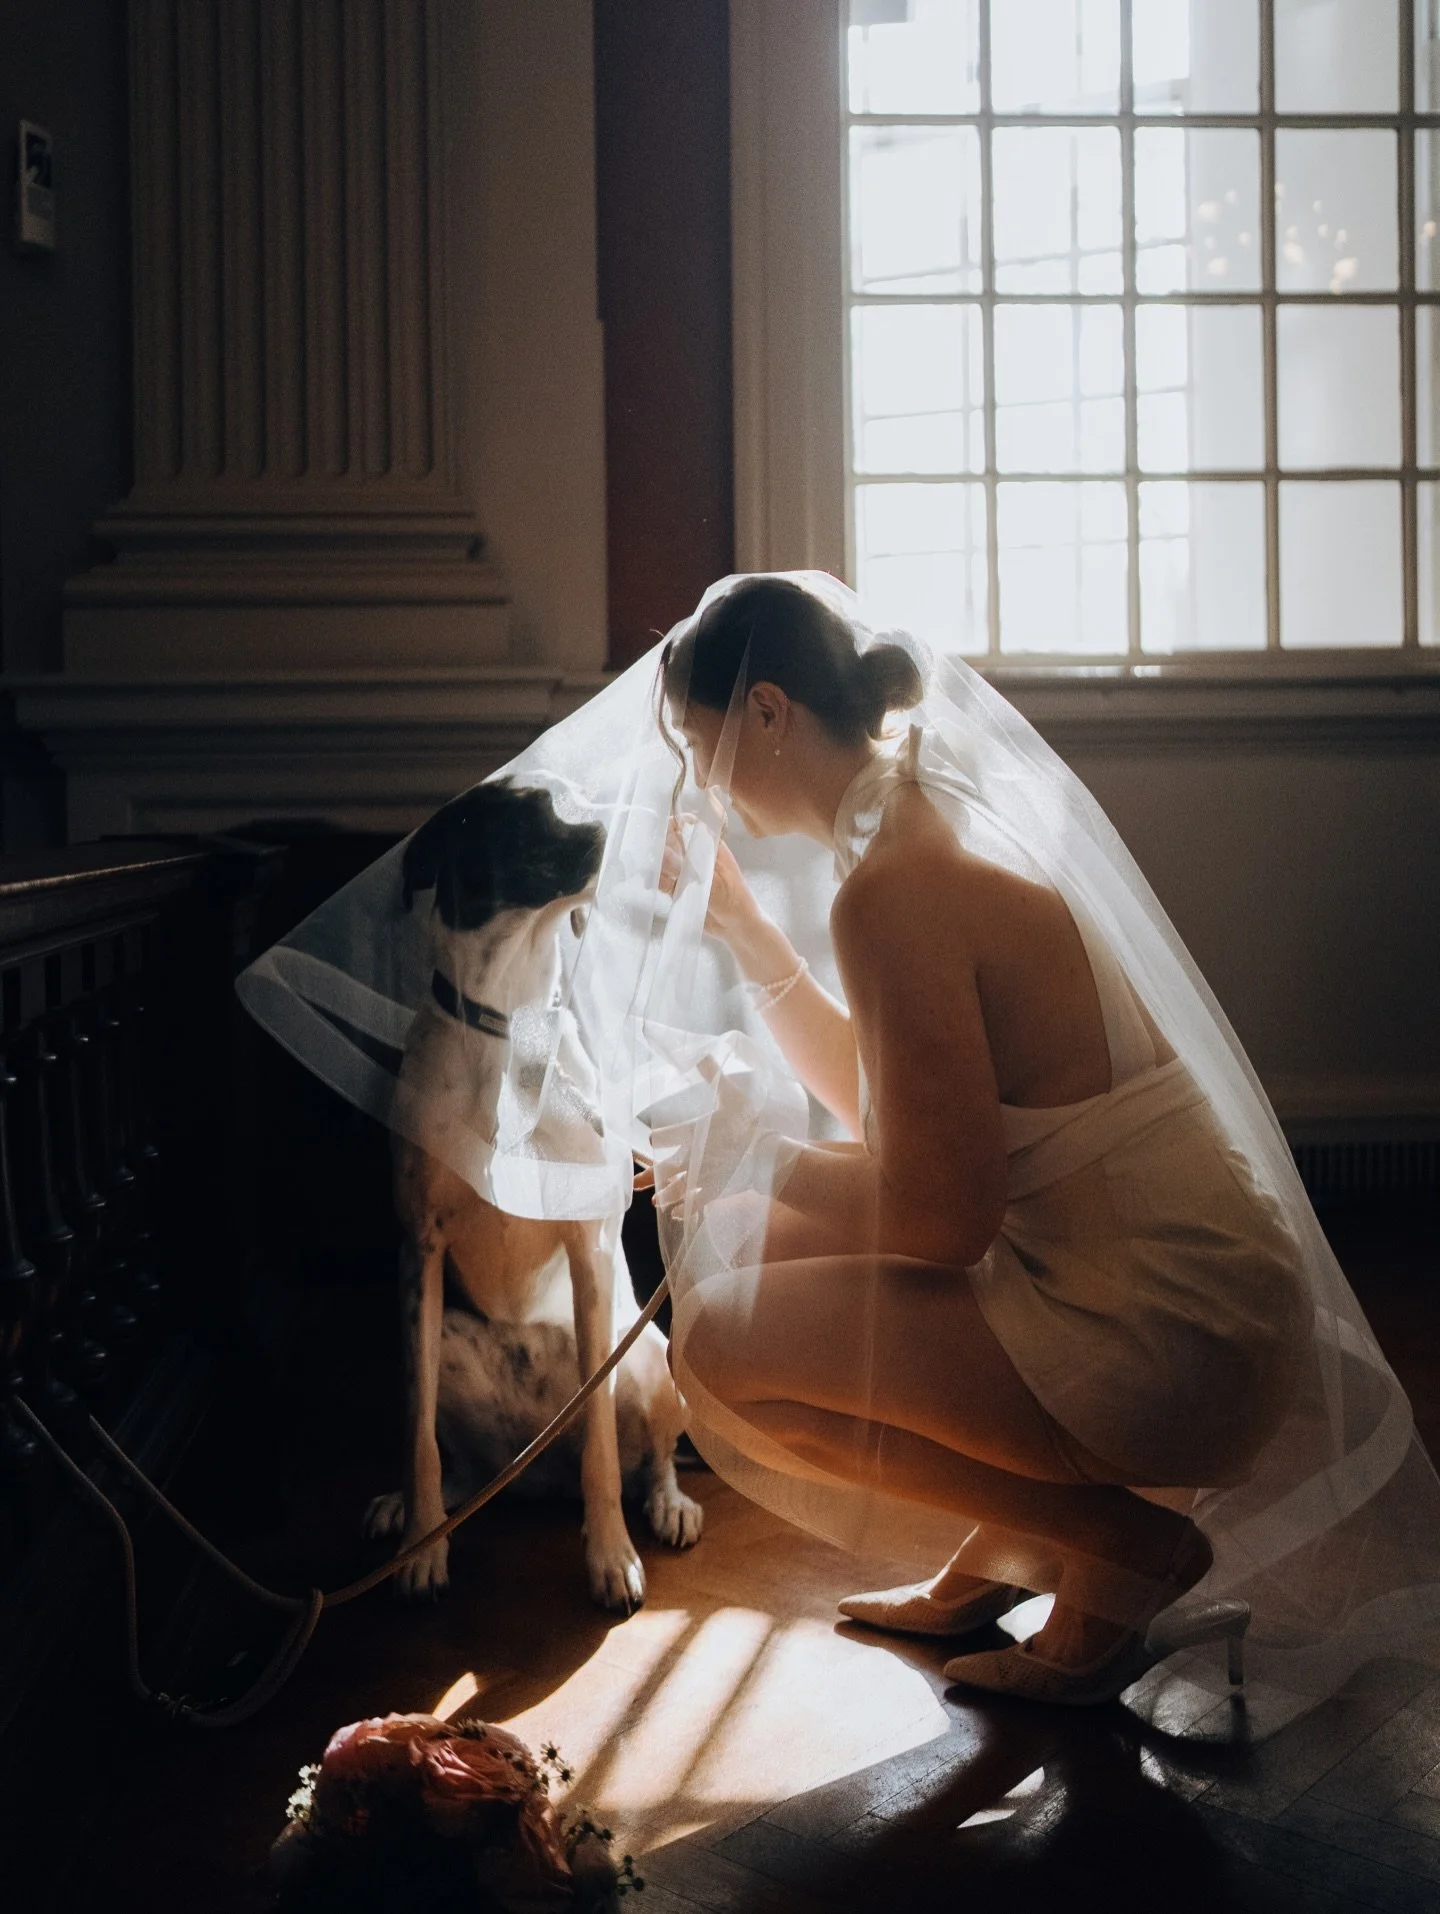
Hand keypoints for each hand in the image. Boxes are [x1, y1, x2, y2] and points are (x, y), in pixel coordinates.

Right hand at [660, 817, 761, 948]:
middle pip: (672, 841)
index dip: (673, 824)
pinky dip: (656, 880)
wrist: (737, 927)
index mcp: (711, 846)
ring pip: (665, 861)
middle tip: (651, 858)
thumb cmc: (734, 901)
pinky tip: (652, 884)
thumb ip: (687, 868)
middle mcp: (698, 855)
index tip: (659, 832)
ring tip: (653, 875)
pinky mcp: (681, 887)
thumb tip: (663, 852)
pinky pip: (664, 879)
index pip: (689, 825)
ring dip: (656, 866)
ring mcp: (688, 871)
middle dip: (660, 848)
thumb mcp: (712, 882)